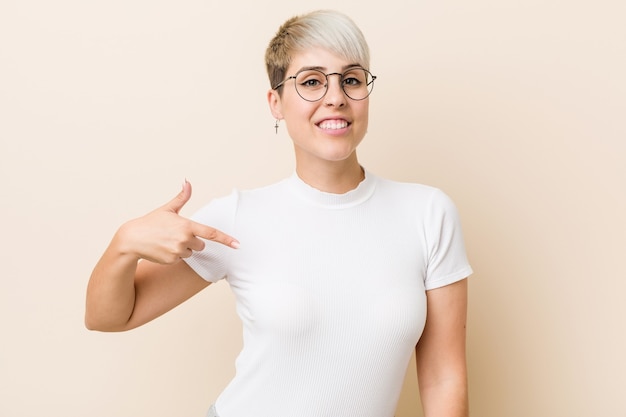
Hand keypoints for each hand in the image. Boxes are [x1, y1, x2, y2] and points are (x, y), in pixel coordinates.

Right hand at [116, 180, 238, 263]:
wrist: (132, 239)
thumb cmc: (151, 222)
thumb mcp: (168, 209)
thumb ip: (182, 197)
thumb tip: (187, 182)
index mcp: (187, 225)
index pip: (211, 233)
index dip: (226, 239)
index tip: (238, 245)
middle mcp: (185, 239)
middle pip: (201, 245)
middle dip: (192, 241)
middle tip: (175, 235)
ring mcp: (178, 251)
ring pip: (191, 253)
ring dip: (183, 249)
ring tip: (167, 242)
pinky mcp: (172, 260)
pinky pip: (181, 259)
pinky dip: (174, 256)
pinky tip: (163, 249)